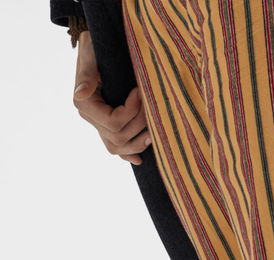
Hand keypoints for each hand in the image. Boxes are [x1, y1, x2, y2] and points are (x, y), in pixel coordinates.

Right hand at [73, 29, 151, 165]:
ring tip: (154, 133)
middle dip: (139, 124)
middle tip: (152, 106)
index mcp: (84, 104)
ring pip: (118, 147)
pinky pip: (116, 148)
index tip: (139, 93)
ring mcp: (98, 124)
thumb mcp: (90, 55)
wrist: (95, 48)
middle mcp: (90, 118)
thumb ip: (87, 75)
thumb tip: (81, 95)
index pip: (113, 122)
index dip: (131, 112)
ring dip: (138, 142)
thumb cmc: (94, 48)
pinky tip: (140, 159)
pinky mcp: (106, 127)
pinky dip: (128, 154)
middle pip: (119, 137)